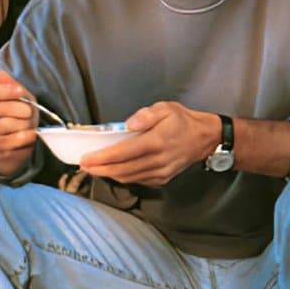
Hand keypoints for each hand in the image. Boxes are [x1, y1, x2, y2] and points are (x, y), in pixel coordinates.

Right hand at [0, 70, 38, 176]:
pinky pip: (9, 141)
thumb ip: (11, 84)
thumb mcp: (21, 96)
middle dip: (21, 110)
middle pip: (0, 109)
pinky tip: (31, 134)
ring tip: (31, 123)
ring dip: (24, 124)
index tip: (20, 91)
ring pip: (5, 125)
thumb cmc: (20, 112)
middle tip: (30, 112)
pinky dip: (24, 137)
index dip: (3, 91)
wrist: (19, 138)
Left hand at [81, 101, 221, 186]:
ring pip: (128, 178)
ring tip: (95, 169)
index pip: (122, 153)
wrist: (205, 139)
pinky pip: (138, 180)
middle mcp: (157, 160)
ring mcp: (160, 172)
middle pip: (121, 169)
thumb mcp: (166, 108)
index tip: (86, 158)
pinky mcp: (162, 178)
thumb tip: (128, 124)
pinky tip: (114, 171)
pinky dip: (123, 177)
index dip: (101, 158)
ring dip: (109, 174)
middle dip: (99, 169)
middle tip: (84, 166)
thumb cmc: (184, 121)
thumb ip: (146, 115)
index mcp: (156, 141)